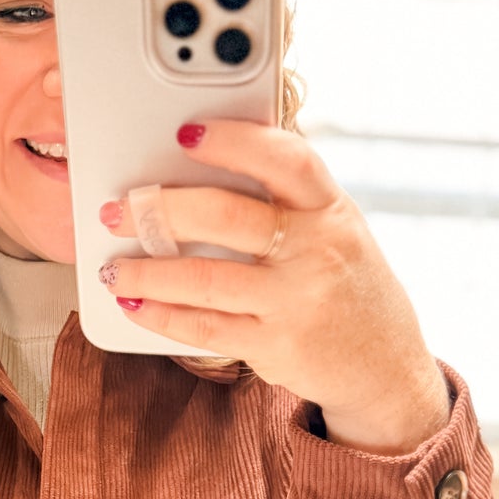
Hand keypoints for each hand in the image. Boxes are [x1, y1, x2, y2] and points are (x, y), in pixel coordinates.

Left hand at [101, 120, 451, 453]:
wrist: (385, 366)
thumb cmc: (346, 285)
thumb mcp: (336, 231)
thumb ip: (286, 202)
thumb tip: (200, 173)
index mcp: (332, 209)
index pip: (286, 159)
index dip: (235, 140)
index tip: (187, 133)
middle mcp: (318, 251)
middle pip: (227, 216)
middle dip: (160, 209)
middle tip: (119, 210)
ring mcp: (297, 301)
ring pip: (204, 279)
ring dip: (147, 273)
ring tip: (114, 270)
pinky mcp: (276, 346)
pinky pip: (205, 327)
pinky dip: (161, 316)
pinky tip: (135, 307)